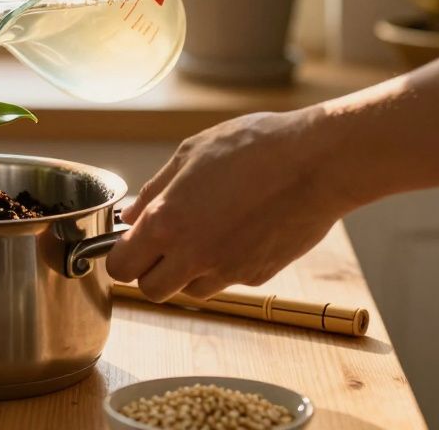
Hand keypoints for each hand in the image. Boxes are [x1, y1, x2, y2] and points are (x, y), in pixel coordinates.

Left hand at [106, 110, 354, 300]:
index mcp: (167, 222)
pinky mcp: (257, 276)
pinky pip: (228, 281)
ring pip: (190, 290)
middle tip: (164, 243)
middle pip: (151, 291)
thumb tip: (131, 216)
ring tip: (206, 232)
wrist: (317, 163)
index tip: (130, 242)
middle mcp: (193, 255)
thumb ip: (155, 189)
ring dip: (188, 271)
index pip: (120, 268)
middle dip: (150, 271)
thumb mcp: (191, 153)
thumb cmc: (253, 147)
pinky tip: (240, 231)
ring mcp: (227, 271)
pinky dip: (225, 265)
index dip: (121, 256)